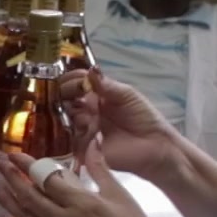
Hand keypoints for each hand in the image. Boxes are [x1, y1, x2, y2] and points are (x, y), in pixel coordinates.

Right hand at [60, 67, 181, 179]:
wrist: (153, 147)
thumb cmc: (143, 118)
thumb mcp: (127, 95)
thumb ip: (107, 85)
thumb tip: (90, 70)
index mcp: (97, 95)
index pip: (76, 83)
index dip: (70, 80)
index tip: (66, 79)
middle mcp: (86, 110)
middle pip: (65, 99)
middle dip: (64, 95)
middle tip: (66, 95)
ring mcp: (83, 128)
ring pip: (65, 117)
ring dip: (71, 113)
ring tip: (85, 114)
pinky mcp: (82, 146)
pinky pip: (70, 137)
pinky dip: (76, 131)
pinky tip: (88, 129)